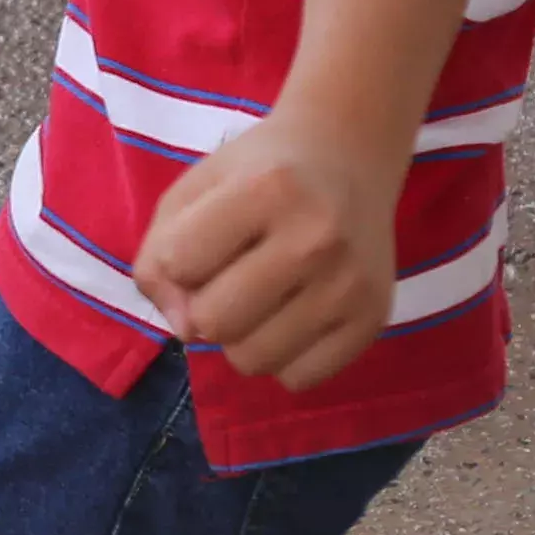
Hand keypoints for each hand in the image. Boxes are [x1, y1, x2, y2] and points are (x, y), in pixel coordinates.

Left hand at [131, 111, 404, 389]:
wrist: (351, 156)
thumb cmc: (260, 174)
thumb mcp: (194, 190)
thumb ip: (159, 257)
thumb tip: (185, 332)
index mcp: (267, 190)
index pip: (179, 264)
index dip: (178, 258)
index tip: (206, 236)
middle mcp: (316, 239)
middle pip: (214, 323)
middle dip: (205, 306)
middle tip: (233, 274)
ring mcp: (351, 283)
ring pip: (253, 361)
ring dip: (241, 338)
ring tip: (261, 298)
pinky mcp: (375, 319)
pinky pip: (298, 378)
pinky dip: (283, 358)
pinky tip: (293, 317)